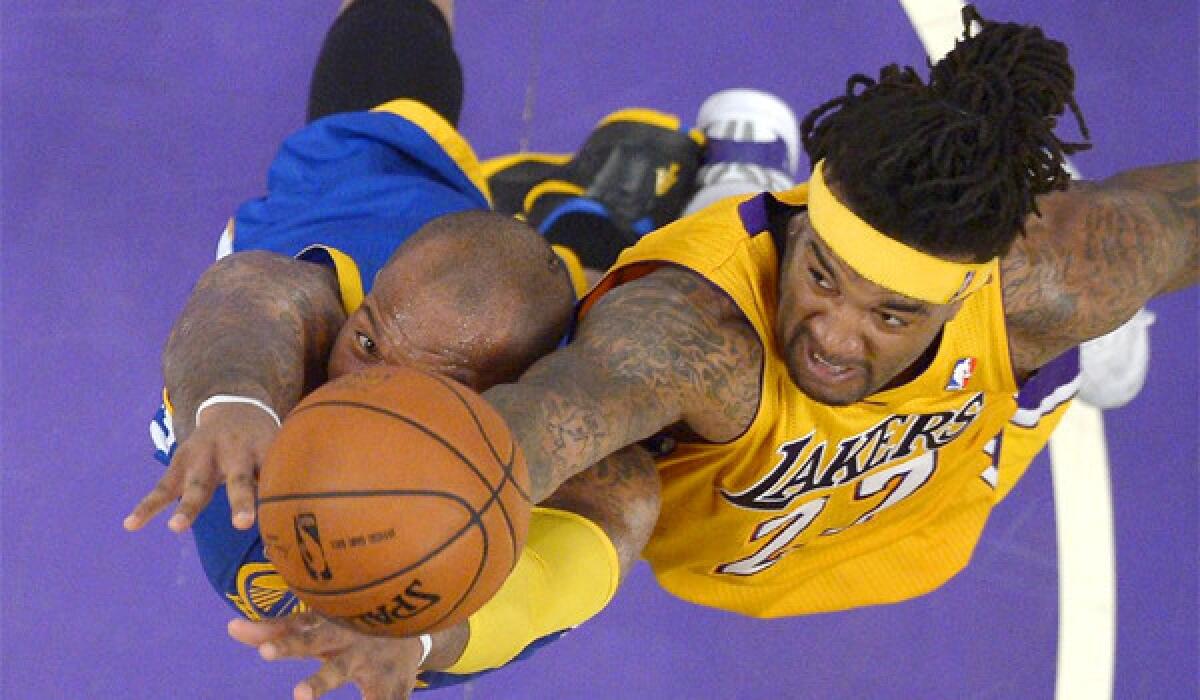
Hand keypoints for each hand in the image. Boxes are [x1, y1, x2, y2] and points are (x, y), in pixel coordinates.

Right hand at [124, 402, 277, 531]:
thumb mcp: (280, 448)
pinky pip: (163, 487)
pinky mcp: (181, 462)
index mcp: (266, 449)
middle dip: (241, 501)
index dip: (281, 490)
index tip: (286, 512)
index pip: (276, 472)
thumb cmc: (263, 441)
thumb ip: (286, 477)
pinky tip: (131, 524)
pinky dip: (147, 505)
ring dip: (188, 507)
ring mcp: (205, 456)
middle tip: (243, 524)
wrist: (233, 407)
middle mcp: (236, 451)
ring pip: (197, 484)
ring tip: (176, 527)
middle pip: (239, 478)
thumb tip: (293, 520)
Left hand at [228, 613, 424, 699]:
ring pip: (361, 687)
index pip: (302, 636)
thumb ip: (275, 630)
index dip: (284, 643)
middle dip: (317, 677)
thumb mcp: (316, 625)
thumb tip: (231, 628)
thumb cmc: (348, 626)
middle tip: (299, 694)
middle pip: (332, 663)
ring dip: (344, 693)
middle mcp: (355, 648)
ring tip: (307, 697)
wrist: (411, 625)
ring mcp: (377, 668)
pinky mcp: (396, 688)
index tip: (264, 651)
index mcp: (332, 630)